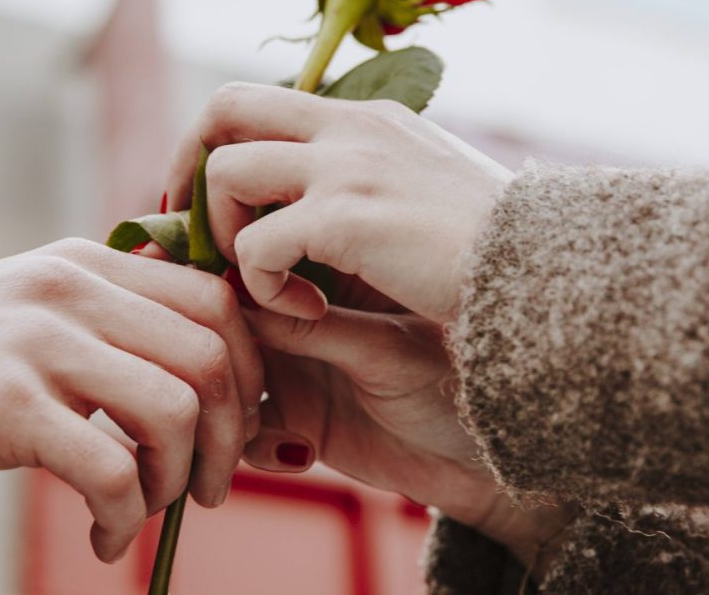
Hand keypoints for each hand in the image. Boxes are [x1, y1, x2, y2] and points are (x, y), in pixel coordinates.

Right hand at [0, 239, 262, 562]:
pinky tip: (105, 537)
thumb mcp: (36, 313)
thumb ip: (113, 320)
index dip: (251, 372)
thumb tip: (216, 369)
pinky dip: (125, 517)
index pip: (216, 301)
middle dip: (230, 437)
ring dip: (178, 481)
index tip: (241, 428)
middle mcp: (69, 287)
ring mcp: (35, 342)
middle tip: (209, 486)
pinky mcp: (1, 405)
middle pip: (211, 356)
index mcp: (87, 263)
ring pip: (172, 410)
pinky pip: (108, 469)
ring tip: (148, 512)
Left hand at [165, 83, 513, 322]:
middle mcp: (351, 126)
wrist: (549, 273)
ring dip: (223, 233)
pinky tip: (305, 312)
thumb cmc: (498, 253)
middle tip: (189, 231)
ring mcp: (347, 166)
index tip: (207, 203)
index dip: (217, 146)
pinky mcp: (345, 218)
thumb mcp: (429, 194)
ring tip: (261, 284)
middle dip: (187, 166)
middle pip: (225, 106)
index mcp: (369, 117)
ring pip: (227, 170)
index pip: (262, 101)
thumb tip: (319, 212)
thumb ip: (373, 185)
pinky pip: (256, 245)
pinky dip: (261, 286)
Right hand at [242, 296, 574, 566]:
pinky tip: (298, 452)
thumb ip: (309, 328)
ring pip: (223, 374)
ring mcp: (293, 366)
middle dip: (217, 346)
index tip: (225, 307)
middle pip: (222, 315)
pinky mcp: (294, 421)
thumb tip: (236, 298)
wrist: (490, 456)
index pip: (251, 252)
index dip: (224, 275)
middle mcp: (299, 310)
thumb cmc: (458, 380)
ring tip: (263, 419)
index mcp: (326, 268)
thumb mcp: (385, 347)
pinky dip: (254, 445)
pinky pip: (245, 431)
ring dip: (229, 399)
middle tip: (244, 371)